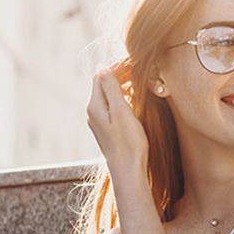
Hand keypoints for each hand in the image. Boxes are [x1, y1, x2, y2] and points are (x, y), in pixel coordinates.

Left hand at [86, 59, 148, 174]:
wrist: (128, 171)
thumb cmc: (128, 142)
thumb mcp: (121, 111)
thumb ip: (111, 88)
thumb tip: (102, 67)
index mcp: (94, 106)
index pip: (101, 76)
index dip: (117, 66)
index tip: (135, 62)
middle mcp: (93, 112)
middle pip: (103, 85)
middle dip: (120, 75)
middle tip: (140, 70)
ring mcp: (100, 122)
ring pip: (109, 96)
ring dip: (122, 86)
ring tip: (139, 82)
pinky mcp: (108, 130)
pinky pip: (113, 106)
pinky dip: (123, 98)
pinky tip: (134, 100)